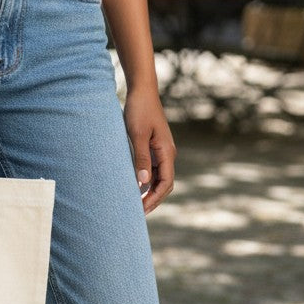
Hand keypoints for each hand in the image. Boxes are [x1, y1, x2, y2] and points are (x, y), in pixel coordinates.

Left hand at [123, 85, 175, 213]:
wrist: (141, 91)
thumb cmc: (139, 110)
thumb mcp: (137, 135)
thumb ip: (141, 158)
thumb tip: (143, 183)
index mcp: (167, 152)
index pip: (165, 183)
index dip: (155, 198)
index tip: (142, 210)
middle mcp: (167, 153)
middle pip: (164, 183)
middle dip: (153, 199)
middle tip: (138, 212)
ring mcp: (161, 150)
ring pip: (159, 177)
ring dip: (150, 191)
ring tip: (136, 203)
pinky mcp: (153, 146)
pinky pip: (153, 168)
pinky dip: (147, 180)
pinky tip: (136, 185)